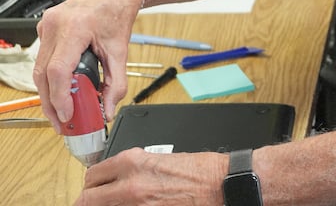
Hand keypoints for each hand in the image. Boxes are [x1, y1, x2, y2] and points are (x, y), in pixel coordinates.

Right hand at [33, 0, 139, 129]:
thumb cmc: (116, 13)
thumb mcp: (120, 51)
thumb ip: (116, 83)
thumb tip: (109, 109)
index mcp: (74, 28)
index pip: (58, 70)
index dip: (60, 97)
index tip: (68, 115)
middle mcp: (54, 25)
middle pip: (43, 74)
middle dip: (51, 103)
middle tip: (63, 123)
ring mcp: (46, 26)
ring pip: (39, 69)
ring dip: (49, 93)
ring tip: (62, 112)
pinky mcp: (45, 29)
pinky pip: (43, 59)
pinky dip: (51, 78)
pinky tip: (61, 91)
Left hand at [76, 148, 227, 205]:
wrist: (223, 184)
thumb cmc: (202, 170)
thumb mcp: (162, 158)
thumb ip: (135, 167)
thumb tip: (119, 179)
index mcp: (132, 162)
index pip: (93, 175)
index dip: (92, 184)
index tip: (94, 188)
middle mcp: (129, 184)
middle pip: (88, 199)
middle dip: (91, 201)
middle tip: (96, 202)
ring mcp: (136, 205)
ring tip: (118, 204)